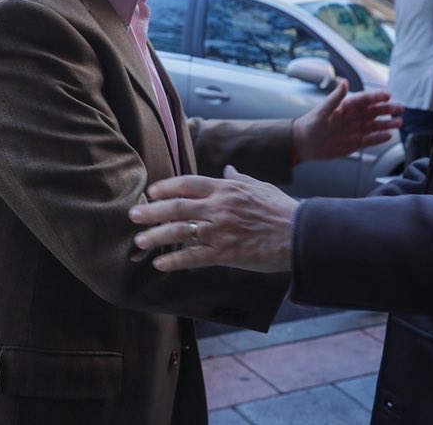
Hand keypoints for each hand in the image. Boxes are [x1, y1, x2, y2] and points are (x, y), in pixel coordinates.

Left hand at [129, 165, 297, 272]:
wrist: (299, 233)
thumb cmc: (282, 209)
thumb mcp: (260, 186)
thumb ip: (240, 178)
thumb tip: (228, 169)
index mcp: (227, 188)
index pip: (189, 183)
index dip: (167, 187)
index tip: (151, 192)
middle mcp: (219, 207)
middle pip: (177, 207)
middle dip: (152, 211)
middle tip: (133, 215)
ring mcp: (220, 230)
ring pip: (180, 231)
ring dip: (156, 236)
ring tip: (140, 241)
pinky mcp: (225, 252)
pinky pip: (193, 256)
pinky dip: (174, 260)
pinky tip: (160, 263)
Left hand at [292, 79, 401, 162]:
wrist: (303, 144)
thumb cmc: (310, 125)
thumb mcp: (323, 111)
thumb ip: (335, 97)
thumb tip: (346, 82)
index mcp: (346, 107)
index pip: (365, 100)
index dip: (377, 97)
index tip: (388, 95)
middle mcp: (353, 118)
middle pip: (374, 112)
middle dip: (388, 110)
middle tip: (401, 109)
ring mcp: (354, 130)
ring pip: (375, 126)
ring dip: (387, 123)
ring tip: (399, 123)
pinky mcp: (354, 144)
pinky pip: (370, 140)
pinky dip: (379, 138)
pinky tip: (389, 136)